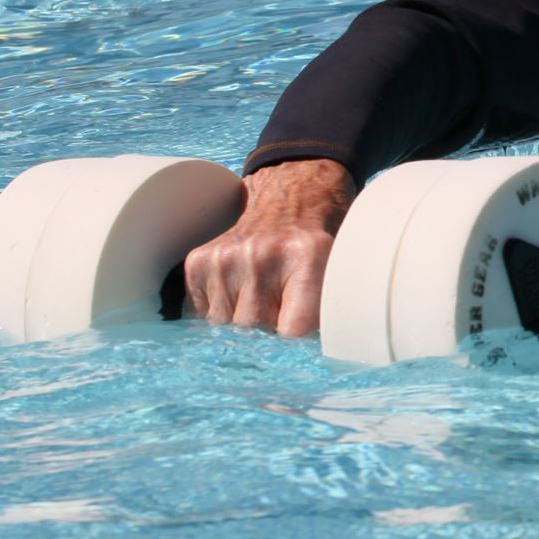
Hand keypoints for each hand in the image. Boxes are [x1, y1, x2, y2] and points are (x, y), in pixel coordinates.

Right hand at [183, 159, 356, 335]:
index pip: (292, 329)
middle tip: (280, 296)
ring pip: (225, 322)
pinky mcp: (199, 259)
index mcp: (307, 256)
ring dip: (241, 313)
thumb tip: (323, 345)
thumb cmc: (318, 237)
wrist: (291, 193)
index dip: (294, 331)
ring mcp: (227, 256)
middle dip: (267, 321)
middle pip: (254, 326)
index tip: (299, 322)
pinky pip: (202, 310)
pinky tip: (237, 283)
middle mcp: (263, 254)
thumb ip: (331, 303)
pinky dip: (219, 304)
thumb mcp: (339, 263)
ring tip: (259, 287)